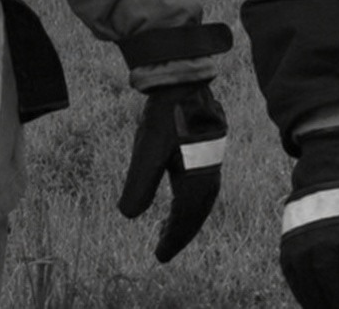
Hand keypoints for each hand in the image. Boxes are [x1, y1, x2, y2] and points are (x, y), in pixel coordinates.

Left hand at [118, 81, 227, 261]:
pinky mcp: (207, 149)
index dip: (172, 240)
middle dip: (179, 233)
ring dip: (183, 217)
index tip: (159, 257)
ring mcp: (211, 162)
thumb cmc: (164, 115)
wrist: (181, 81)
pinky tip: (176, 194)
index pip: (185, 221)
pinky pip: (200, 184)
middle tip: (162, 248)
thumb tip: (127, 216)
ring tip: (164, 227)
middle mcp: (209, 175)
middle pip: (195, 215)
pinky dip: (188, 198)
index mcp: (197, 181)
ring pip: (199, 200)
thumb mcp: (146, 150)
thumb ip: (139, 184)